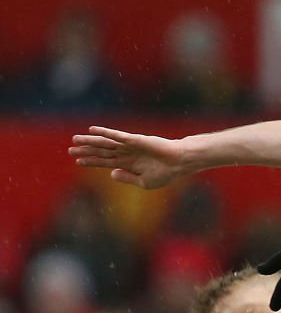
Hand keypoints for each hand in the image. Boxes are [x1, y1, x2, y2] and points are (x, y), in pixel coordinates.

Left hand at [69, 127, 184, 188]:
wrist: (179, 163)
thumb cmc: (166, 173)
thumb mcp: (144, 182)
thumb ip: (127, 177)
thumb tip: (111, 173)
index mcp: (128, 164)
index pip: (105, 162)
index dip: (91, 162)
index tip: (77, 161)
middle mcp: (126, 154)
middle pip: (101, 152)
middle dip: (86, 150)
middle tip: (69, 149)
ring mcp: (129, 146)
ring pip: (105, 143)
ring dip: (90, 141)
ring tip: (74, 139)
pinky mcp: (134, 140)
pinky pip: (116, 135)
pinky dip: (105, 132)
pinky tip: (93, 129)